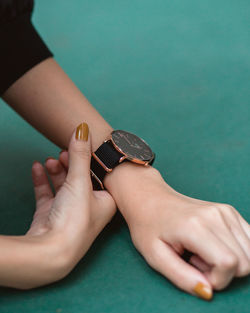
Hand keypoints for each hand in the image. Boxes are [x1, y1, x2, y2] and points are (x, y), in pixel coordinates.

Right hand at [25, 123, 115, 287]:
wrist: (51, 251)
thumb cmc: (75, 220)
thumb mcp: (80, 181)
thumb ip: (81, 154)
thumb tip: (83, 127)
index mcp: (106, 202)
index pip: (99, 174)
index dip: (90, 159)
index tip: (81, 146)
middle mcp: (90, 208)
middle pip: (81, 178)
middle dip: (71, 163)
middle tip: (64, 152)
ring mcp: (69, 212)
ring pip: (64, 184)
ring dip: (57, 170)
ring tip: (51, 161)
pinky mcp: (51, 215)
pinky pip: (48, 192)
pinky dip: (43, 179)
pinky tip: (37, 168)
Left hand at [105, 163, 249, 299]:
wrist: (151, 200)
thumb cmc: (149, 227)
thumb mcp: (155, 256)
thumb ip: (182, 277)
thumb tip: (208, 291)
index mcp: (195, 226)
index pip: (229, 264)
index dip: (216, 279)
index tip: (194, 270)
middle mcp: (216, 215)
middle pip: (245, 262)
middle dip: (223, 272)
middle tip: (195, 260)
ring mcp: (226, 211)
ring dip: (230, 261)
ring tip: (202, 251)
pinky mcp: (230, 211)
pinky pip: (249, 241)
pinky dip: (236, 250)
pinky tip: (212, 245)